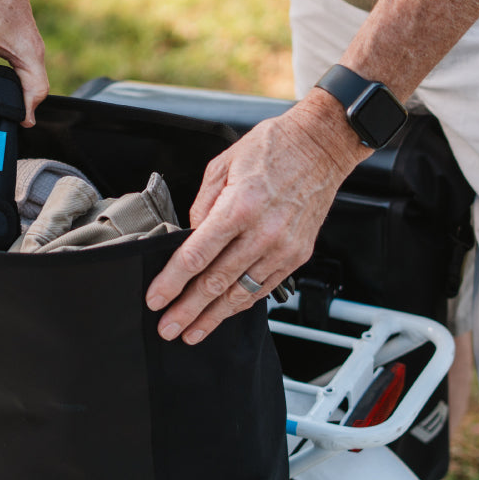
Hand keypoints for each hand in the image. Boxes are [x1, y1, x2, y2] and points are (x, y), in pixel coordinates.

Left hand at [144, 92, 368, 343]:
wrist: (321, 147)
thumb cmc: (273, 149)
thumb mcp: (223, 165)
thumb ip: (202, 206)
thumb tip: (190, 237)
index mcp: (239, 207)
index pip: (196, 255)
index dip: (172, 282)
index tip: (156, 299)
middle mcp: (262, 233)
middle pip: (216, 282)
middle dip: (187, 310)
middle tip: (168, 328)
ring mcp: (282, 248)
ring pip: (240, 293)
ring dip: (213, 316)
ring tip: (192, 332)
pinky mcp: (296, 256)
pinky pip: (263, 288)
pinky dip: (241, 304)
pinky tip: (223, 314)